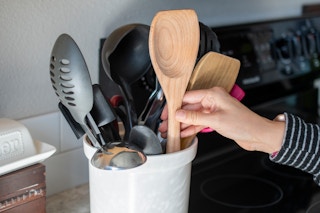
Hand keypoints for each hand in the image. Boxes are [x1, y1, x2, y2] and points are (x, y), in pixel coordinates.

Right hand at [158, 87, 284, 153]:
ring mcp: (213, 110)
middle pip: (188, 107)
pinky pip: (199, 122)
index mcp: (213, 94)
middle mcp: (212, 100)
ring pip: (193, 116)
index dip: (174, 105)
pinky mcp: (215, 119)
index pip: (188, 97)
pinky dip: (191, 128)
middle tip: (165, 124)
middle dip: (176, 117)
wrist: (258, 135)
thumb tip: (178, 115)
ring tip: (170, 130)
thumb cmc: (244, 124)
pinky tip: (182, 133)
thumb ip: (194, 118)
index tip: (165, 113)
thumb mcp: (215, 120)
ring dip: (182, 124)